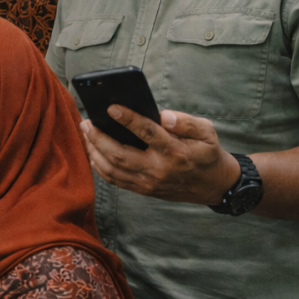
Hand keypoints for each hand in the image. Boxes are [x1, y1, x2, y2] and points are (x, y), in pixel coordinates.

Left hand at [81, 107, 239, 204]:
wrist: (212, 185)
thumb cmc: (207, 153)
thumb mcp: (207, 132)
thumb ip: (186, 122)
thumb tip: (163, 115)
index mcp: (176, 152)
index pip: (148, 133)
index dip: (128, 119)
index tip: (111, 107)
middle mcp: (159, 169)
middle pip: (120, 154)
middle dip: (98, 137)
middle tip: (85, 122)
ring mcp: (149, 183)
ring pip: (113, 169)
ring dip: (94, 151)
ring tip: (85, 134)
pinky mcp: (144, 190)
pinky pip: (115, 180)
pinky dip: (100, 167)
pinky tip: (93, 152)